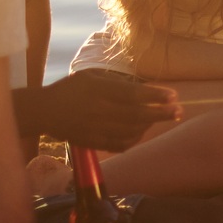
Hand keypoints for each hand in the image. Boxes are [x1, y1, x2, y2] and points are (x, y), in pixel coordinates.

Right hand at [18, 70, 177, 149]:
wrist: (44, 111)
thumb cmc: (70, 89)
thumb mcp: (90, 77)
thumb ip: (116, 83)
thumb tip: (144, 91)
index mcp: (99, 90)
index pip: (132, 94)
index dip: (155, 96)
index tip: (174, 95)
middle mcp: (99, 110)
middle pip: (137, 114)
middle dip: (161, 113)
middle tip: (179, 111)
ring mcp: (96, 128)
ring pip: (131, 131)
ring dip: (150, 126)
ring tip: (162, 118)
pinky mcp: (93, 142)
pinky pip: (121, 145)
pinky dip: (135, 139)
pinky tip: (141, 132)